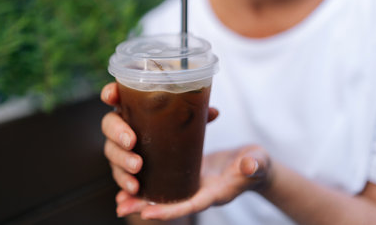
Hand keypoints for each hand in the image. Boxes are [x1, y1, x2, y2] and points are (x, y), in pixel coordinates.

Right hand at [100, 82, 218, 198]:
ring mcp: (120, 149)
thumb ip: (197, 117)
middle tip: (132, 141)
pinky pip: (119, 175)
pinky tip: (134, 187)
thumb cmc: (174, 133)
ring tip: (137, 167)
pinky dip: (124, 182)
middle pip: (108, 124)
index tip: (111, 96)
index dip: (110, 93)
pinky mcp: (124, 170)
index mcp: (133, 108)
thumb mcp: (187, 123)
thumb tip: (212, 112)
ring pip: (111, 152)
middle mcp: (122, 127)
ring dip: (122, 160)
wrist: (176, 164)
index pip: (115, 95)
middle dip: (117, 132)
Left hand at [115, 145, 271, 219]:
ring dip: (142, 198)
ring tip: (118, 201)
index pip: (190, 205)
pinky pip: (166, 182)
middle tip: (120, 208)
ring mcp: (192, 185)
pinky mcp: (188, 174)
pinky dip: (150, 184)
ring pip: (164, 195)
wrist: (252, 163)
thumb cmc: (256, 163)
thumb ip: (254, 165)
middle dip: (145, 207)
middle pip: (170, 204)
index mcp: (214, 193)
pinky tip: (133, 182)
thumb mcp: (257, 162)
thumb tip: (250, 165)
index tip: (147, 213)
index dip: (170, 210)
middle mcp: (199, 192)